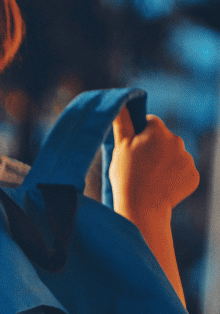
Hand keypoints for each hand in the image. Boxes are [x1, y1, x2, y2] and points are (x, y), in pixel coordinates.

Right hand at [109, 106, 198, 224]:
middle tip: (139, 168)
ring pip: (174, 157)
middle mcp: (177, 141)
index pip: (151, 123)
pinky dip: (174, 178)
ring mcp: (188, 159)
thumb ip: (123, 123)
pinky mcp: (194, 176)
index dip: (140, 135)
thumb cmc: (127, 177)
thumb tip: (121, 104)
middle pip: (164, 140)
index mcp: (158, 131)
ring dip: (164, 164)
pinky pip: (183, 172)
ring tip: (150, 180)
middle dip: (154, 150)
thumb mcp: (119, 148)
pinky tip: (161, 187)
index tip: (132, 150)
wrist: (142, 208)